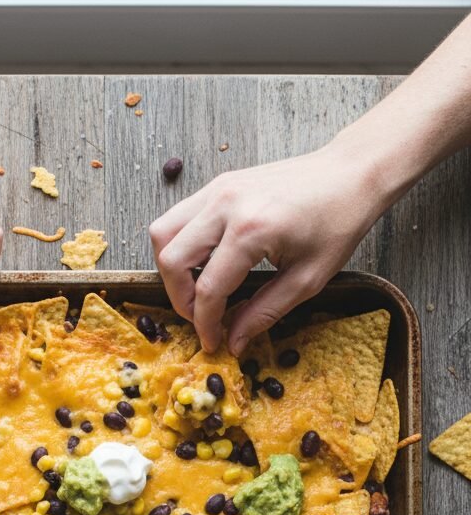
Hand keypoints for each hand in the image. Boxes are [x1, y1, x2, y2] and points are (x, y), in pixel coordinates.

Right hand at [149, 142, 385, 355]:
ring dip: (172, 269)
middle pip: (171, 259)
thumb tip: (234, 341)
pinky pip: (178, 217)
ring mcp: (218, 189)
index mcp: (251, 229)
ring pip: (163, 233)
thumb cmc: (338, 222)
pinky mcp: (218, 184)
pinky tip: (205, 264)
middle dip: (180, 298)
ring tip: (196, 290)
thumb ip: (264, 313)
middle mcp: (226, 204)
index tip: (213, 341)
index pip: (208, 288)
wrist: (351, 173)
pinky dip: (181, 245)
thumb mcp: (307, 279)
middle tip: (201, 317)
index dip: (205, 324)